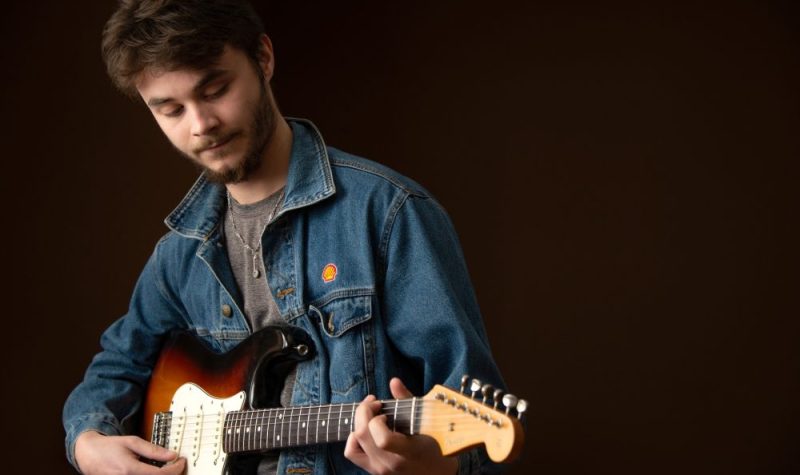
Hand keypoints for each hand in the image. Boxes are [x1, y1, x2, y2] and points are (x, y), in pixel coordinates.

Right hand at [75, 431, 185, 474]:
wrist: (87, 454)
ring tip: (165, 468)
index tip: (181, 461)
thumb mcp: (132, 442)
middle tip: (176, 465)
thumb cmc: (109, 447)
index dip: (175, 469)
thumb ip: (153, 450)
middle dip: (170, 474)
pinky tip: (153, 472)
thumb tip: (172, 455)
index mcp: (129, 469)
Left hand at [344, 378, 458, 474]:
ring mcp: (380, 469)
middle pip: (362, 435)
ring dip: (358, 424)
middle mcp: (390, 463)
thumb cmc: (436, 447)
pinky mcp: (374, 471)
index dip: (376, 419)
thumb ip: (408, 401)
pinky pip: (353, 453)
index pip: (382, 439)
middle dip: (364, 412)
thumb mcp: (427, 423)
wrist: (437, 474)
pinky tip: (366, 430)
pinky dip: (354, 439)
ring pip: (354, 442)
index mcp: (408, 452)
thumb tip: (394, 381)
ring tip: (370, 416)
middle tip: (375, 403)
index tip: (383, 408)